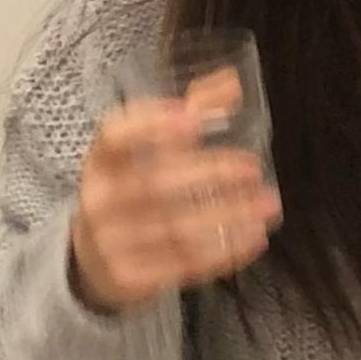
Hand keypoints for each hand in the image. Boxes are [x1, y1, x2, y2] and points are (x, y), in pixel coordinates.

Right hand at [69, 65, 282, 315]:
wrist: (94, 262)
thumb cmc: (131, 191)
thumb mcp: (147, 152)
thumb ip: (189, 112)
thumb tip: (232, 82)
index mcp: (100, 159)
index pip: (115, 136)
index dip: (151, 125)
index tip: (192, 118)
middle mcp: (98, 199)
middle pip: (154, 184)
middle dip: (208, 174)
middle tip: (253, 168)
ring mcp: (110, 243)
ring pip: (174, 229)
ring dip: (226, 216)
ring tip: (267, 205)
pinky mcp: (129, 278)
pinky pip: (182, 264)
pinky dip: (223, 252)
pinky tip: (253, 237)